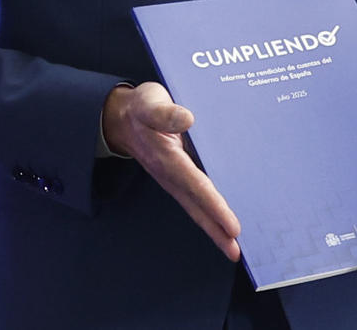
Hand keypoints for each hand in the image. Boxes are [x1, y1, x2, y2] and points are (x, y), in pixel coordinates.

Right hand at [102, 82, 241, 260]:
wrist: (122, 118)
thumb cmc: (140, 109)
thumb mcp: (149, 104)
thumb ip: (165, 112)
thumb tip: (188, 118)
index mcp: (168, 158)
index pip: (196, 186)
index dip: (215, 207)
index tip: (232, 226)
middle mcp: (171, 175)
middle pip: (197, 207)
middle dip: (216, 230)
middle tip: (235, 252)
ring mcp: (173, 179)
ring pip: (196, 207)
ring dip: (213, 227)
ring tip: (232, 246)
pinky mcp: (177, 177)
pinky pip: (195, 199)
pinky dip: (209, 213)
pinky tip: (220, 221)